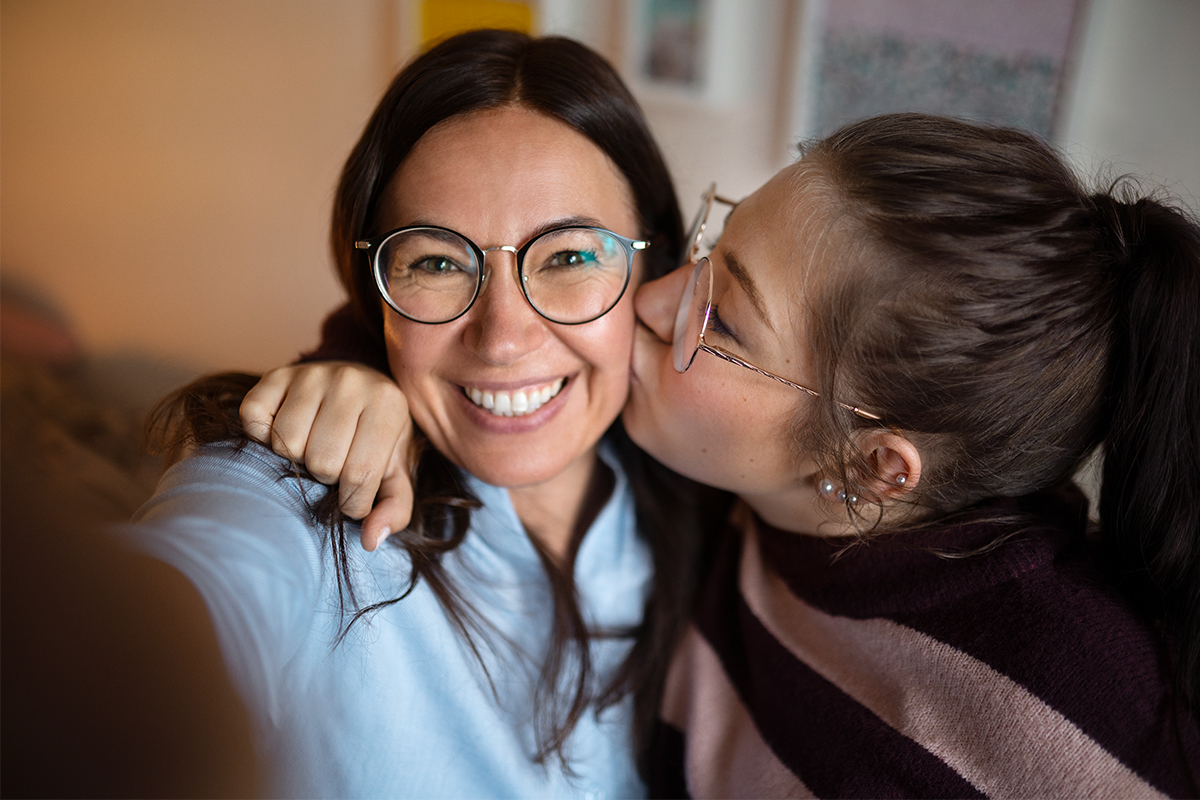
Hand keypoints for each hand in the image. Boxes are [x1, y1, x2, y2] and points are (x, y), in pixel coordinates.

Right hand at [240, 362, 412, 549]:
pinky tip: (284, 432)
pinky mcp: (275, 375)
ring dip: (295, 459)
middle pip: (322, 461)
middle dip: (326, 477)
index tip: (353, 499)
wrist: (356, 382)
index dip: (353, 502)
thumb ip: (394, 507)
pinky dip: (262, 436)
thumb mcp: (395, 469)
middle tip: (332, 466)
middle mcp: (350, 382)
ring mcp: (310, 374)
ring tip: (311, 448)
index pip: (361, 474)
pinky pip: (254, 419)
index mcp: (387, 405)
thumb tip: (370, 541)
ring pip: (287, 444)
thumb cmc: (375, 435)